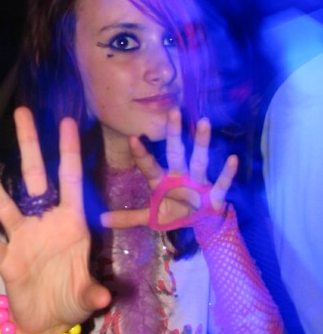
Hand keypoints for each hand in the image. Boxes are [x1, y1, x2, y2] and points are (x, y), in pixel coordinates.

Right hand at [0, 107, 110, 333]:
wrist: (49, 322)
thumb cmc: (72, 298)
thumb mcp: (88, 296)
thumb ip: (93, 291)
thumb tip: (104, 296)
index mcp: (71, 223)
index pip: (71, 181)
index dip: (69, 152)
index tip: (66, 122)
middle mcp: (45, 223)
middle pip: (35, 178)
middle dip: (29, 146)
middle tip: (21, 113)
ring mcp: (23, 239)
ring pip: (4, 205)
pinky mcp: (8, 261)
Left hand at [101, 109, 237, 230]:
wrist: (200, 222)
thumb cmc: (174, 211)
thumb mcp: (151, 217)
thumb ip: (128, 218)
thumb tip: (100, 220)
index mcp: (162, 181)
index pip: (149, 165)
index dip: (142, 153)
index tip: (134, 138)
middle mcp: (180, 175)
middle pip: (176, 152)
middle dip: (174, 134)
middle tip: (173, 111)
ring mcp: (198, 181)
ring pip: (199, 158)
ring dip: (202, 142)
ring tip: (204, 121)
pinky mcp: (215, 192)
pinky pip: (221, 181)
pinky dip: (227, 172)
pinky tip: (232, 158)